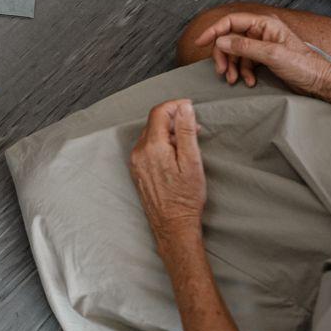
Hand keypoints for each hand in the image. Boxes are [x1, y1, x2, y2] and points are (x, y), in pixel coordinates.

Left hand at [130, 99, 205, 243]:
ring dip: (168, 132)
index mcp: (152, 147)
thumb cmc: (186, 197)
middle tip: (194, 127)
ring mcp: (135, 162)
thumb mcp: (192, 161)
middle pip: (154, 123)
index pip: (159, 112)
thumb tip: (184, 108)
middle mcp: (139, 152)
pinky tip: (175, 155)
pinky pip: (147, 148)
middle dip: (174, 119)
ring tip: (187, 143)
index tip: (189, 106)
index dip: (175, 105)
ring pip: (150, 135)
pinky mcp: (137, 170)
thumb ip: (186, 131)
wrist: (173, 225)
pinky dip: (161, 144)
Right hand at [192, 11, 330, 94]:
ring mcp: (262, 44)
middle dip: (224, 55)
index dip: (214, 31)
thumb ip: (245, 47)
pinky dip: (242, 72)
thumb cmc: (303, 66)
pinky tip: (248, 81)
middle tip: (222, 71)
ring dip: (232, 66)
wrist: (319, 82)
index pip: (231, 21)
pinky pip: (244, 61)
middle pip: (230, 38)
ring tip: (234, 80)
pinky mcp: (263, 57)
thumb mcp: (272, 55)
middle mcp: (261, 31)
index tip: (200, 42)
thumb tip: (220, 41)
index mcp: (264, 24)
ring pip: (235, 51)